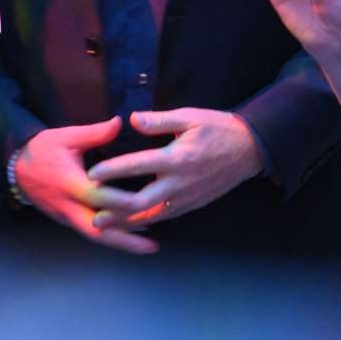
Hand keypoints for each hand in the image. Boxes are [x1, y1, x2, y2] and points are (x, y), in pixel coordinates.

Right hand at [15, 118, 155, 254]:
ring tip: (147, 246)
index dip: (121, 202)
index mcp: (70, 183)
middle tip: (152, 246)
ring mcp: (66, 216)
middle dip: (125, 240)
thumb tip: (120, 122)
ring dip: (121, 243)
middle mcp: (68, 206)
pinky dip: (110, 236)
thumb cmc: (41, 149)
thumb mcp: (66, 136)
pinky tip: (129, 236)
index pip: (98, 197)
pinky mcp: (65, 220)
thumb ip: (95, 132)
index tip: (144, 204)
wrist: (14, 166)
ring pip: (95, 236)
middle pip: (98, 230)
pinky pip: (90, 231)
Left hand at [85, 108, 263, 228]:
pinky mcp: (192, 205)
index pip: (138, 165)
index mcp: (177, 158)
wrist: (248, 150)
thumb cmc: (217, 129)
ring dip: (126, 221)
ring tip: (105, 223)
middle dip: (114, 210)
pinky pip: (165, 216)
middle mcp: (180, 183)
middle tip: (93, 213)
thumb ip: (160, 120)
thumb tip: (132, 119)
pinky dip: (146, 221)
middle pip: (141, 203)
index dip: (112, 170)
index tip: (92, 173)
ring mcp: (186, 198)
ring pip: (152, 216)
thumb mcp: (190, 117)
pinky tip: (132, 222)